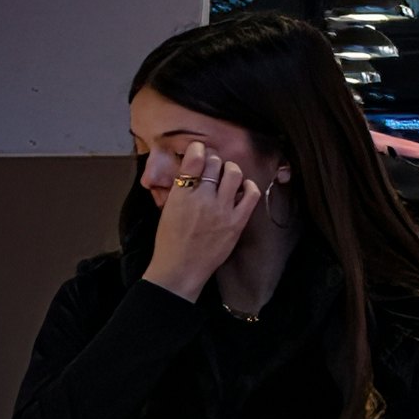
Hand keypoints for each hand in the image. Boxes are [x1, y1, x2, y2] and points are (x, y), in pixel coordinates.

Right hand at [138, 141, 261, 297]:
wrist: (180, 269)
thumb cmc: (169, 243)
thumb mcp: (167, 212)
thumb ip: (179, 192)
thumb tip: (190, 174)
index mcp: (180, 196)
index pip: (193, 161)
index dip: (198, 150)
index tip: (199, 149)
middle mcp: (202, 199)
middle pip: (214, 164)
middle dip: (214, 159)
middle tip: (212, 164)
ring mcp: (221, 210)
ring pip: (234, 174)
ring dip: (231, 169)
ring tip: (228, 173)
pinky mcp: (237, 221)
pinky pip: (252, 194)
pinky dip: (249, 186)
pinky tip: (243, 188)